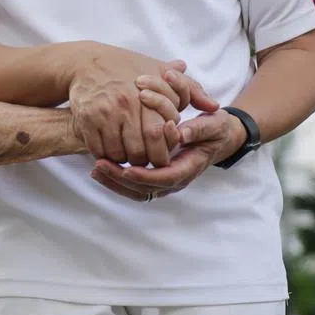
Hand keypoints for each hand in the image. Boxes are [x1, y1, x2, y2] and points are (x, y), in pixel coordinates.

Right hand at [69, 47, 201, 166]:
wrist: (85, 62)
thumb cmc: (127, 67)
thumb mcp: (160, 71)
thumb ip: (190, 89)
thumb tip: (214, 106)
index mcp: (147, 95)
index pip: (160, 135)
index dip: (162, 151)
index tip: (162, 154)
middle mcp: (125, 105)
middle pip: (140, 150)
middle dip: (145, 160)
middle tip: (146, 160)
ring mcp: (104, 113)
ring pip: (119, 154)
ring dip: (125, 159)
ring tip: (129, 153)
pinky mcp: (85, 120)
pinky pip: (98, 150)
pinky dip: (106, 155)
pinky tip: (111, 149)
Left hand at [90, 109, 244, 201]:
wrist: (219, 138)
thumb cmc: (216, 129)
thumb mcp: (214, 124)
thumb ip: (198, 128)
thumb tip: (180, 134)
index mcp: (190, 167)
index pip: (166, 178)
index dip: (146, 175)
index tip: (127, 169)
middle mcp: (177, 179)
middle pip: (147, 188)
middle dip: (122, 179)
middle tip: (100, 165)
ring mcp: (166, 181)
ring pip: (138, 191)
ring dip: (115, 182)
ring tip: (96, 168)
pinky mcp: (156, 177)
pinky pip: (135, 185)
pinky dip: (117, 180)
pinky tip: (101, 168)